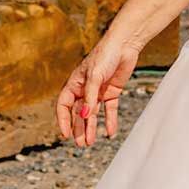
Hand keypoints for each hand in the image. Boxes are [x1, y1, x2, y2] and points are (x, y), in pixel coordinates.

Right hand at [58, 26, 143, 145]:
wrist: (125, 44)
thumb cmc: (106, 55)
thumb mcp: (95, 77)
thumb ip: (90, 98)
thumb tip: (84, 117)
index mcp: (74, 83)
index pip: (64, 105)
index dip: (63, 120)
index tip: (65, 134)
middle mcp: (85, 89)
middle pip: (78, 113)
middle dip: (78, 128)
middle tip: (80, 144)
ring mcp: (99, 91)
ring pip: (93, 114)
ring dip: (91, 128)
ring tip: (90, 142)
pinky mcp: (112, 91)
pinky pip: (109, 109)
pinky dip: (109, 120)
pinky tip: (109, 132)